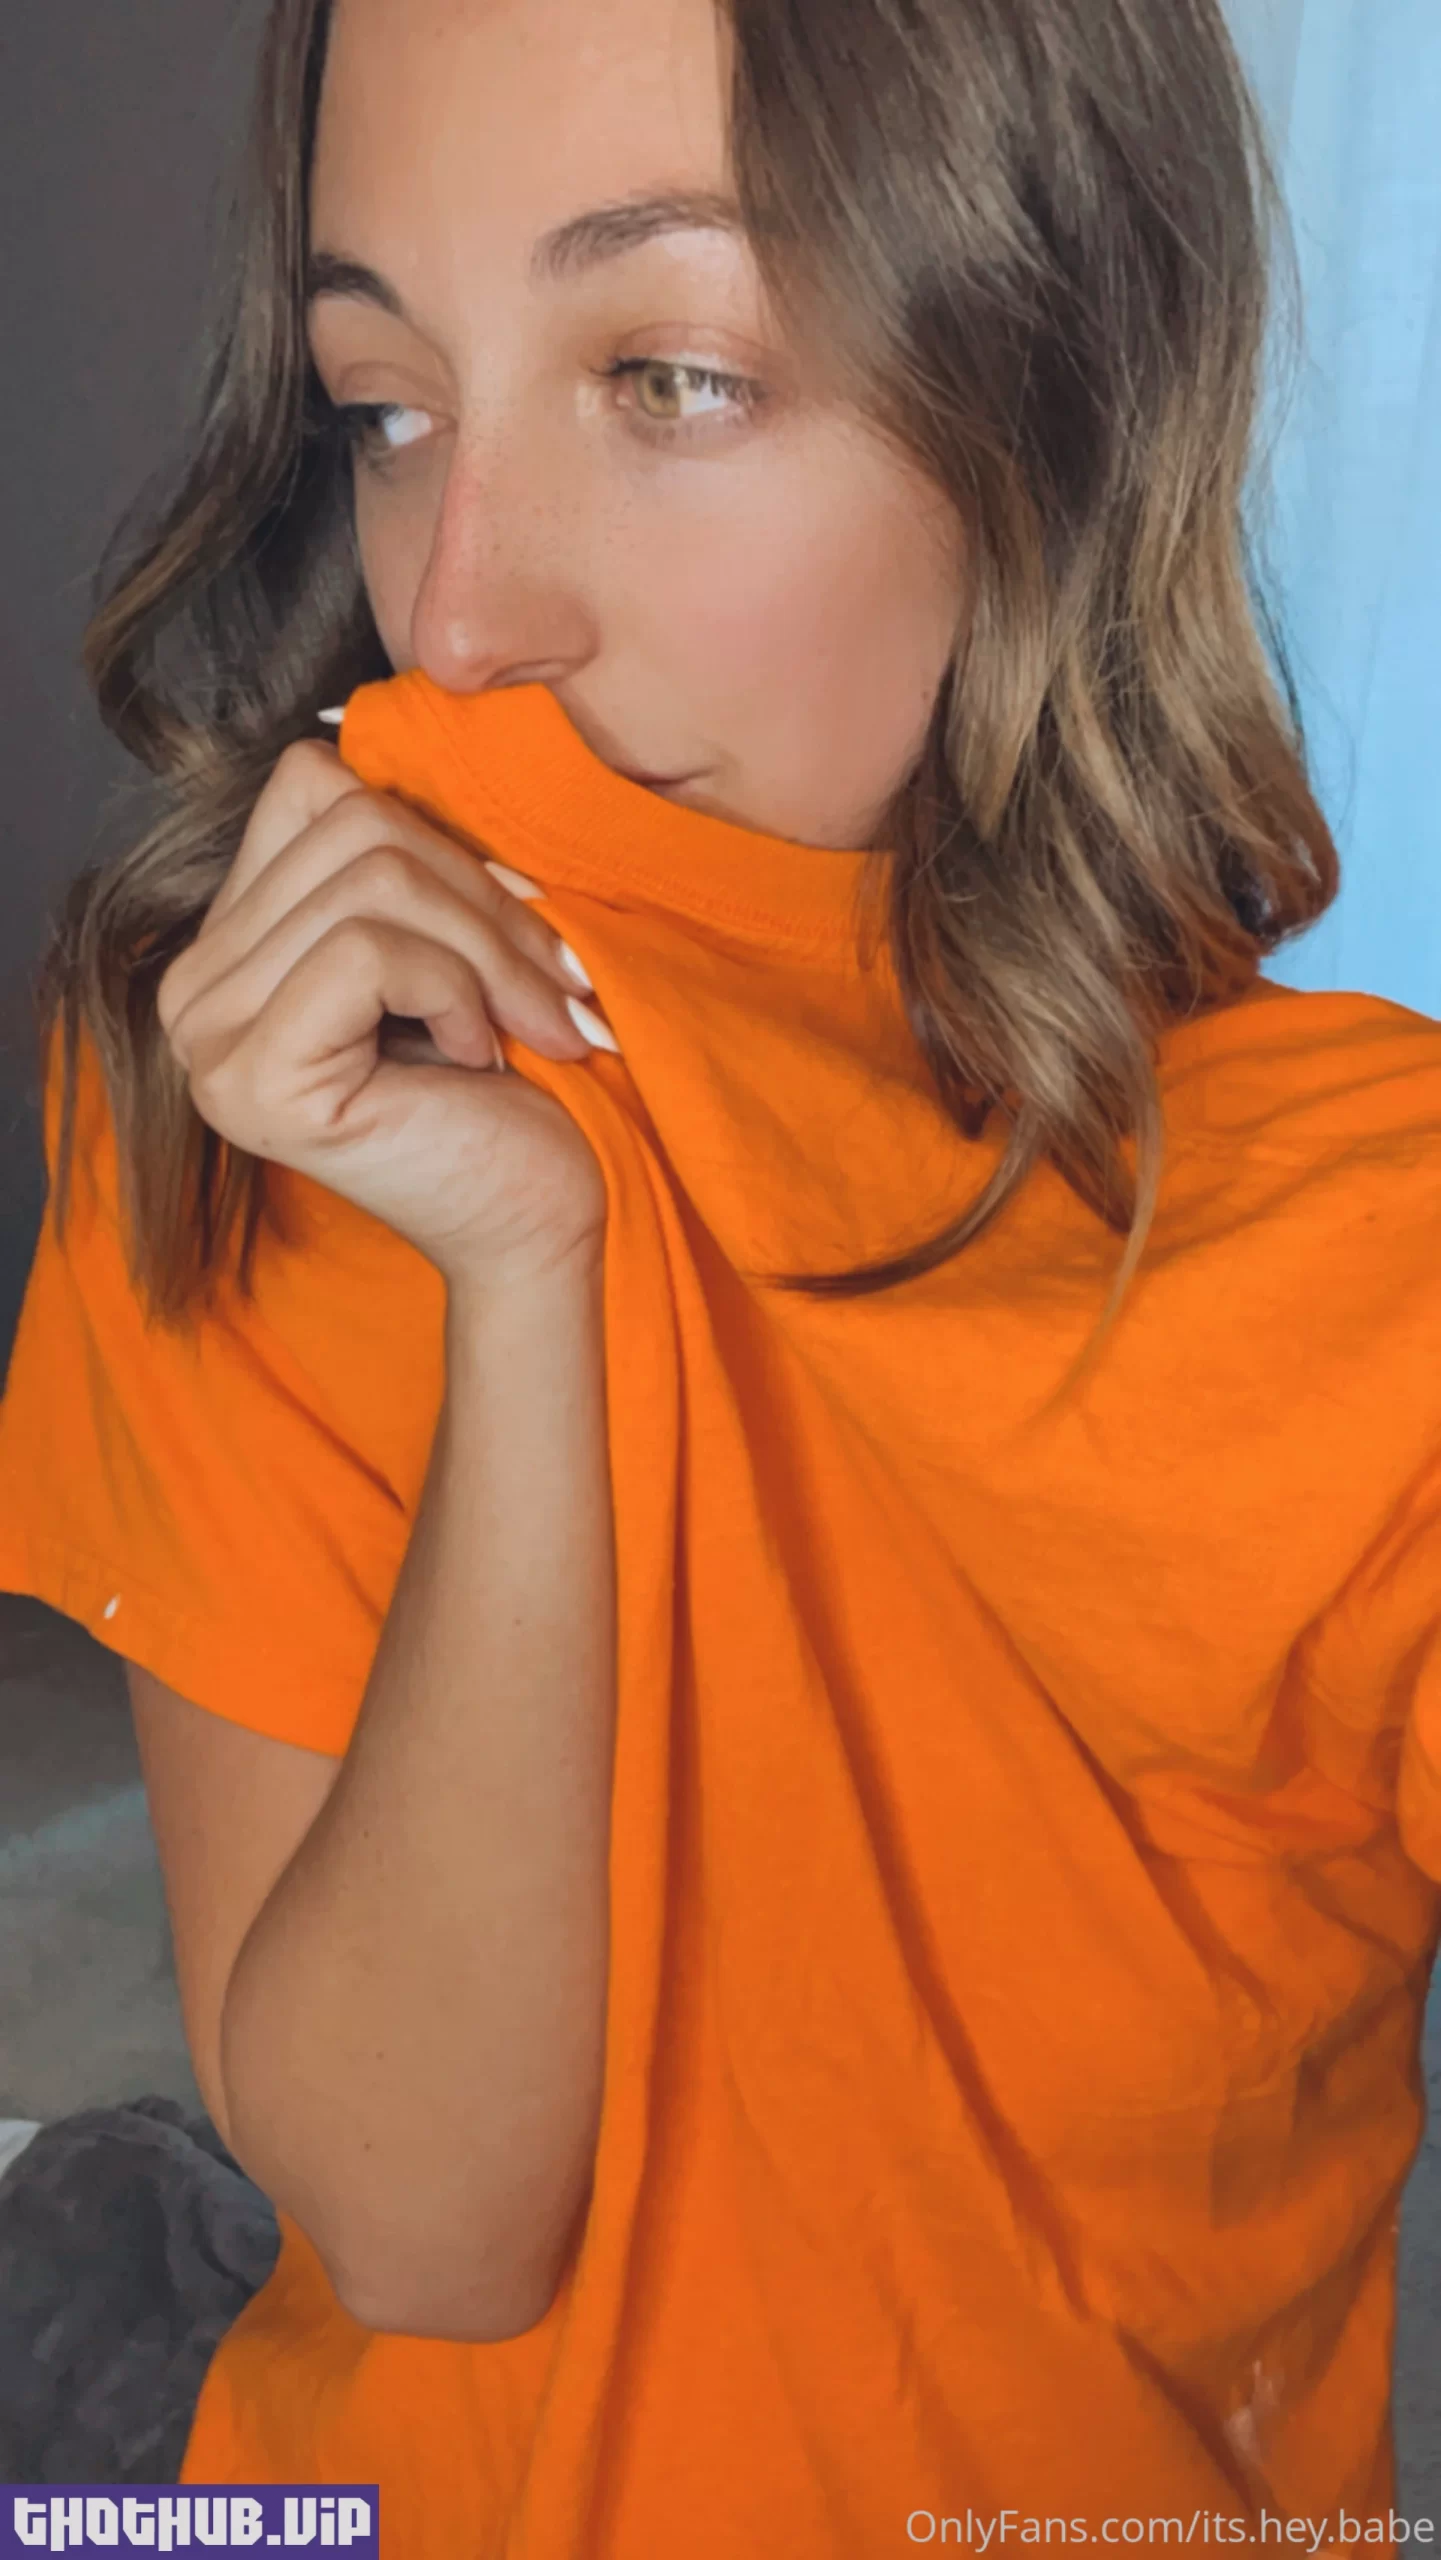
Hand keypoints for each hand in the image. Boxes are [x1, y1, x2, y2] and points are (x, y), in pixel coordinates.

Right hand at [157, 740, 611, 1284]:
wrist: (538, 1225)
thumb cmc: (510, 1091)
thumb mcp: (449, 941)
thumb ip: (402, 854)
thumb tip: (418, 749)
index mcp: (231, 945)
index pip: (314, 786)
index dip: (436, 832)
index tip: (514, 924)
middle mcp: (193, 991)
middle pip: (352, 826)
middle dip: (483, 897)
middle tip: (557, 981)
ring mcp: (208, 1040)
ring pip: (372, 880)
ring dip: (489, 949)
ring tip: (538, 1022)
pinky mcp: (255, 1078)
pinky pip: (369, 950)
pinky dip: (456, 991)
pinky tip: (481, 1059)